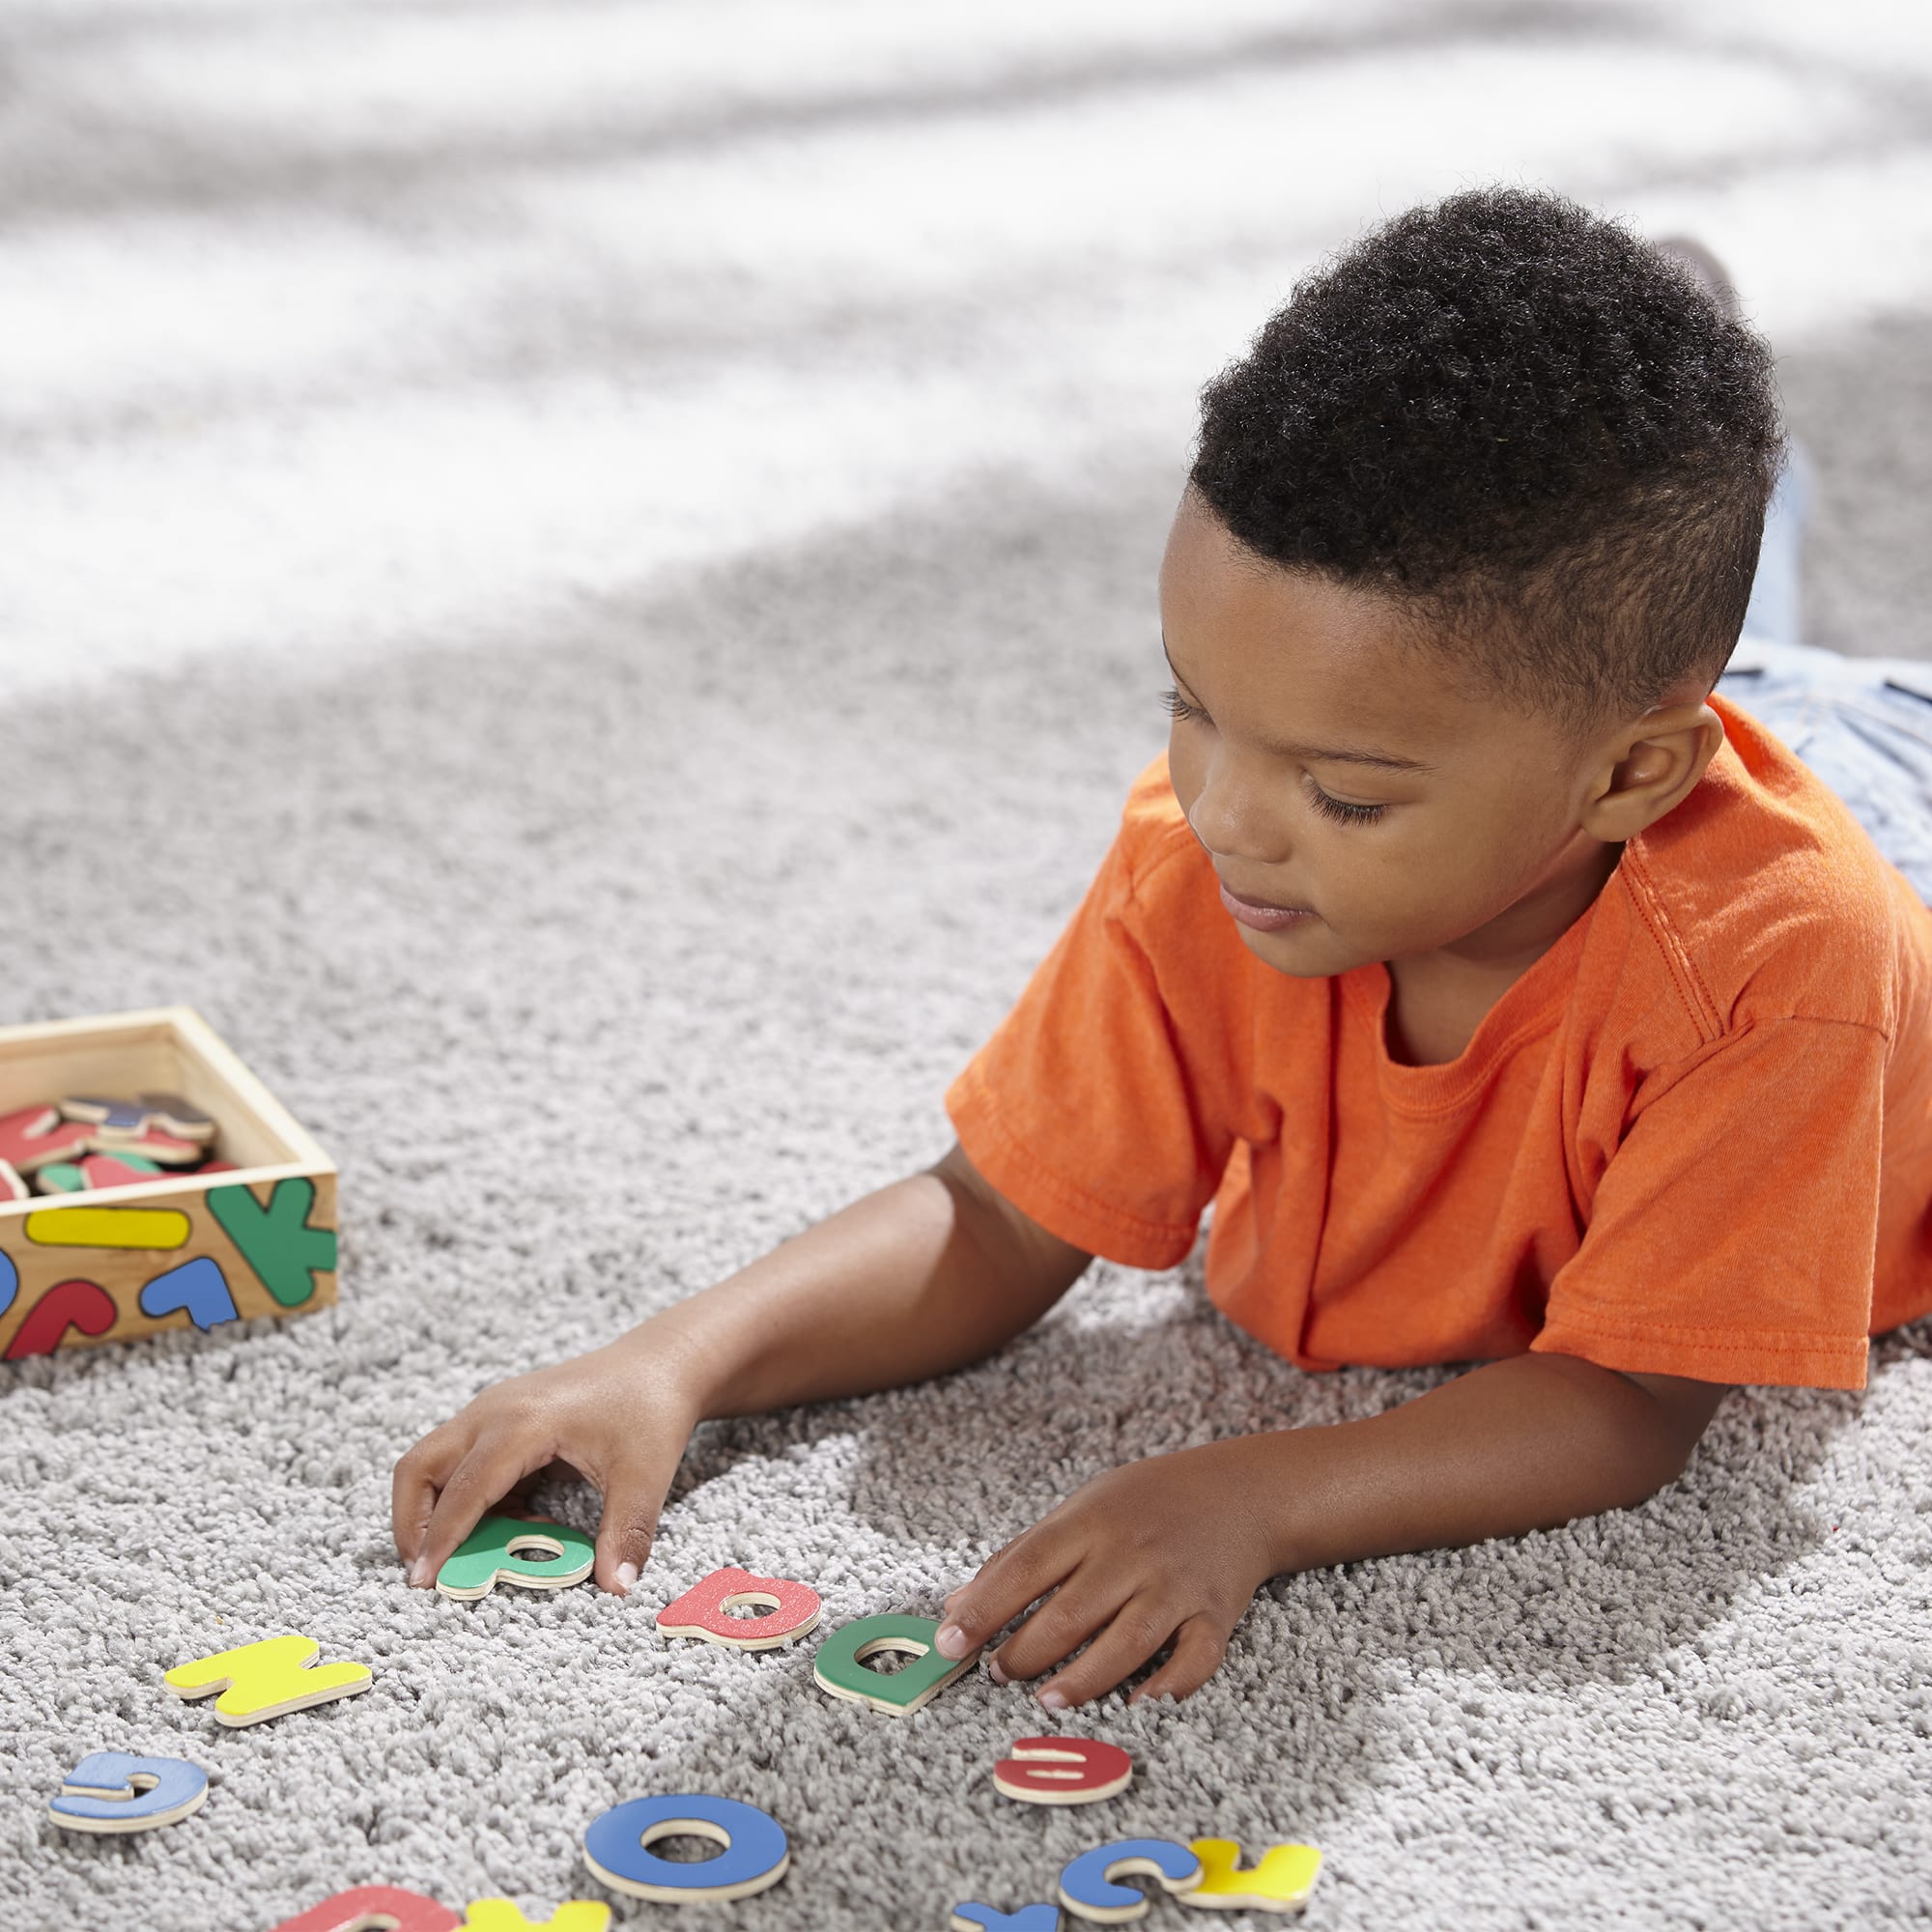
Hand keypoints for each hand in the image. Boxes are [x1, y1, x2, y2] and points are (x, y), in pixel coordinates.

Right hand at [391, 1336, 704, 1596]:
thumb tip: (617, 1588)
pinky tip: (517, 1521)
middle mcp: (494, 1412)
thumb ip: (626, 1533)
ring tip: (480, 1551)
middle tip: (431, 1573)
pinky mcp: (500, 1419)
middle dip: (414, 1525)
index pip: (462, 1489)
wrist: (661, 1363)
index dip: (441, 1540)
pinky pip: (463, 1463)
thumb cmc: (651, 1410)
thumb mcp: (644, 1476)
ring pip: (433, 1463)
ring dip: (438, 1511)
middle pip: (420, 1468)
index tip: (424, 1584)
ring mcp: (493, 1412)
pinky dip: (470, 1499)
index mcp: (523, 1423)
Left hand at [932, 1435, 1293, 1708]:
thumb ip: (1020, 1557)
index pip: (1026, 1568)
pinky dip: (1167, 1688)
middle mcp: (1131, 1554)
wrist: (1240, 1491)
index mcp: (1089, 1523)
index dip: (984, 1607)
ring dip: (1083, 1678)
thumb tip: (956, 1608)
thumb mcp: (1080, 1510)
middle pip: (1070, 1613)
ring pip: (1126, 1642)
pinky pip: (1193, 1659)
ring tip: (1047, 1701)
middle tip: (995, 1675)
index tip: (949, 1641)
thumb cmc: (1145, 1503)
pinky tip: (1136, 1707)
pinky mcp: (1215, 1615)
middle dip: (1025, 1651)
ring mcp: (1175, 1586)